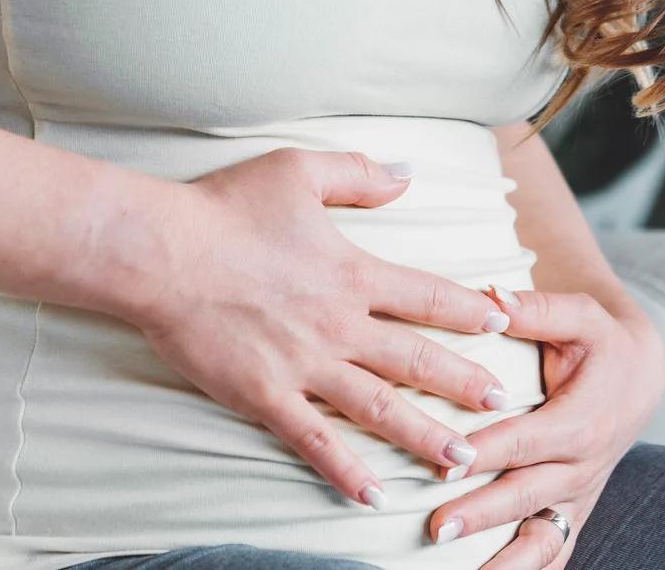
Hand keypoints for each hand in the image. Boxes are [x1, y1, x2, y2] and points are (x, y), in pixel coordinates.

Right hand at [114, 147, 517, 509]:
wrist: (162, 252)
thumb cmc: (225, 207)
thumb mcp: (300, 170)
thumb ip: (360, 173)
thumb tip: (409, 174)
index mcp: (352, 272)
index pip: (427, 296)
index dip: (468, 310)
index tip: (502, 324)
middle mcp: (339, 324)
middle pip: (416, 359)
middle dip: (464, 383)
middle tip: (501, 404)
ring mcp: (304, 365)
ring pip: (379, 408)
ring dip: (424, 436)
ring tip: (462, 461)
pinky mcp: (265, 396)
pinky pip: (314, 440)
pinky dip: (345, 470)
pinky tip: (372, 494)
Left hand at [426, 287, 664, 568]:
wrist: (639, 379)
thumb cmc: (601, 342)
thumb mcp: (580, 315)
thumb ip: (537, 308)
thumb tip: (491, 297)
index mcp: (582, 419)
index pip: (528, 440)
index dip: (489, 452)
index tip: (447, 463)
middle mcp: (582, 465)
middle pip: (527, 495)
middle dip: (482, 514)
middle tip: (436, 527)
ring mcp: (578, 494)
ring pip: (544, 538)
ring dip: (505, 560)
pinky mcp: (572, 511)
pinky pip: (553, 552)